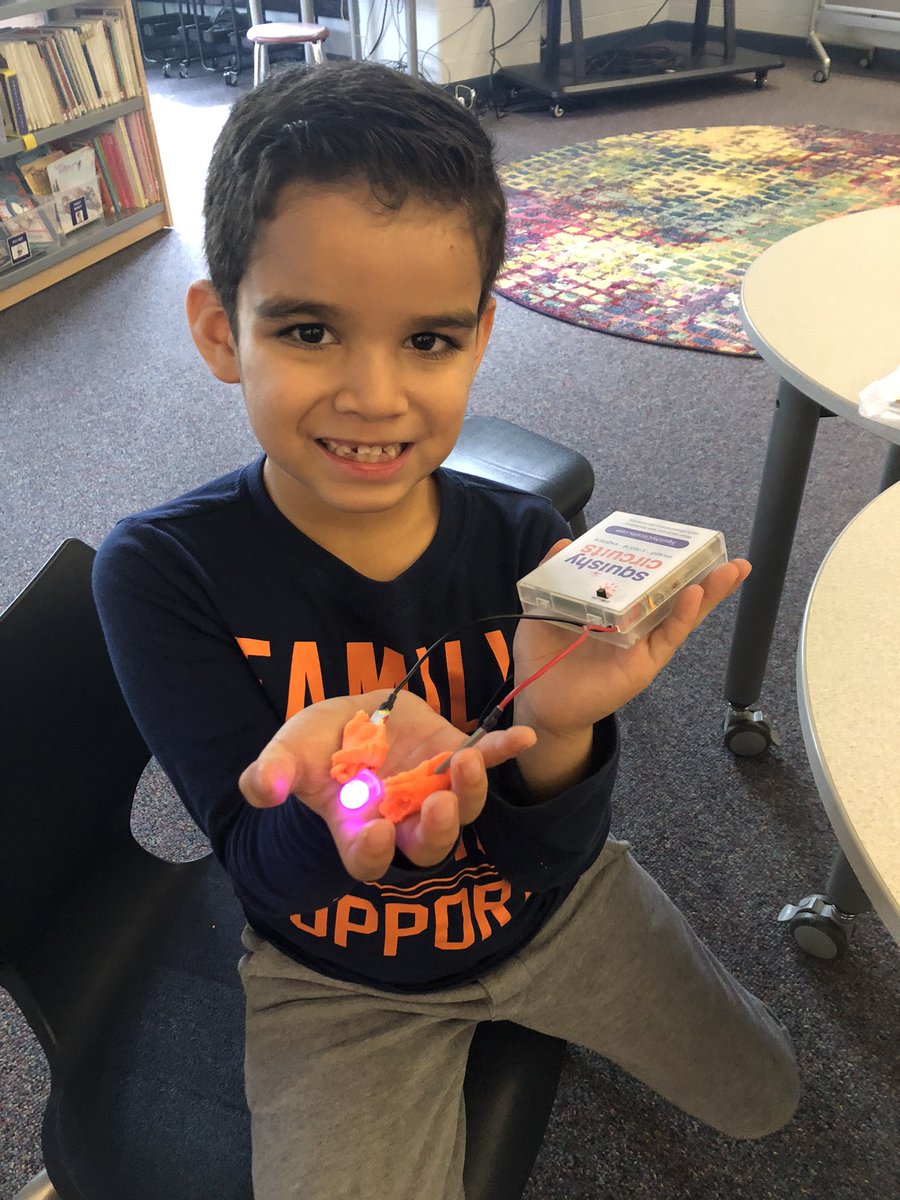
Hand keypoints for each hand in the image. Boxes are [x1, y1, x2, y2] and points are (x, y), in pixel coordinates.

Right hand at [238, 689, 535, 882]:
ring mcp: (435, 789)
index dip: (376, 852)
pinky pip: (488, 758)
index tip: (378, 829)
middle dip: (437, 831)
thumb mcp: (288, 751)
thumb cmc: (318, 746)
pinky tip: (523, 737)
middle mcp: (404, 819)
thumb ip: (272, 773)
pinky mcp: (456, 756)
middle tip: (438, 804)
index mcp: (360, 828)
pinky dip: (504, 749)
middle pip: (429, 847)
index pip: (371, 858)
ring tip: (467, 761)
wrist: (353, 716)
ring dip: (470, 791)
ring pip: (463, 810)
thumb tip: (262, 790)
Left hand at [513, 540, 750, 738]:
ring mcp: (643, 643)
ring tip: (730, 569)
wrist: (539, 702)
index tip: (684, 538)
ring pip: (682, 614)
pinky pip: (667, 637)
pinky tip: (694, 595)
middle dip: (703, 574)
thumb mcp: (544, 609)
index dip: (667, 561)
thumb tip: (562, 543)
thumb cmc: (544, 658)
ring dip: (708, 591)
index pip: (647, 580)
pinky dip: (682, 616)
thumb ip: (554, 578)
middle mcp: (635, 623)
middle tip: (727, 552)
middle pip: (675, 594)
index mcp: (616, 607)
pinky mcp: (643, 664)